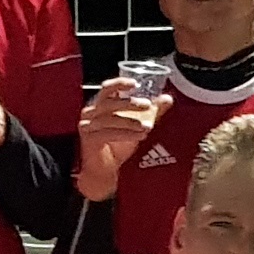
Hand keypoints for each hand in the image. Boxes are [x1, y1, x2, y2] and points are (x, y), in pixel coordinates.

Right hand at [72, 76, 161, 200]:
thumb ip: (150, 112)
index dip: (119, 83)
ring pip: (110, 119)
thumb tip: (166, 98)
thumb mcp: (136, 125)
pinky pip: (108, 133)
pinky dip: (126, 134)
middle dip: (130, 103)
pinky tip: (139, 136)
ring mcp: (87, 126)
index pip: (107, 89)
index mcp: (100, 105)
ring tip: (147, 126)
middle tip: (148, 105)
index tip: (135, 83)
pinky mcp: (89, 139)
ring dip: (131, 122)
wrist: (103, 170)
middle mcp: (90, 113)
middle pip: (109, 102)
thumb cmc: (116, 147)